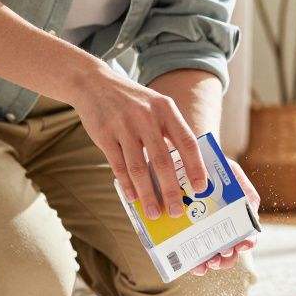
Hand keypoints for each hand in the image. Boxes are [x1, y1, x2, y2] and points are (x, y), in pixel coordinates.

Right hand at [72, 71, 207, 220]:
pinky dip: (127, 185)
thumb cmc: (132, 101)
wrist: (94, 84)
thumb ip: (170, 132)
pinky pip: (118, 166)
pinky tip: (134, 198)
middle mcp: (146, 117)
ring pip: (138, 168)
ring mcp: (124, 125)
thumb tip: (185, 169)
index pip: (187, 142)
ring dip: (148, 194)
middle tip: (177, 211)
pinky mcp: (105, 134)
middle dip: (171, 190)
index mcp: (166, 109)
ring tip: (155, 212)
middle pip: (163, 161)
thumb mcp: (156, 106)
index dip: (196, 167)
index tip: (201, 188)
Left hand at [191, 159, 259, 275]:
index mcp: (236, 217)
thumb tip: (251, 207)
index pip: (247, 236)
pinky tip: (192, 264)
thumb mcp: (232, 173)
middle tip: (219, 257)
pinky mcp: (186, 234)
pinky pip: (191, 253)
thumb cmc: (214, 167)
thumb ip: (244, 189)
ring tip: (205, 264)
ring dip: (210, 264)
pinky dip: (193, 262)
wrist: (187, 161)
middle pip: (230, 252)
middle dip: (226, 259)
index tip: (242, 245)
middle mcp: (222, 229)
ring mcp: (204, 233)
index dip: (247, 244)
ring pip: (212, 257)